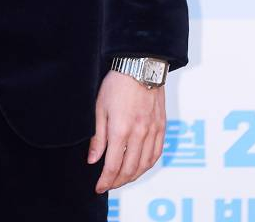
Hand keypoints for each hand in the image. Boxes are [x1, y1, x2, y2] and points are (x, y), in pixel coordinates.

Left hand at [87, 70, 165, 193]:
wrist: (139, 66)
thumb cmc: (117, 83)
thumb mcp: (99, 108)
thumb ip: (97, 137)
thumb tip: (93, 160)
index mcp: (120, 130)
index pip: (113, 166)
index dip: (106, 180)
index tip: (99, 187)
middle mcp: (139, 134)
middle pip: (129, 169)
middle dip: (118, 181)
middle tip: (109, 185)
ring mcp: (152, 132)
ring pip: (144, 165)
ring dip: (133, 176)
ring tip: (122, 179)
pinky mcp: (161, 127)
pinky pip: (157, 154)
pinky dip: (148, 165)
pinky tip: (140, 167)